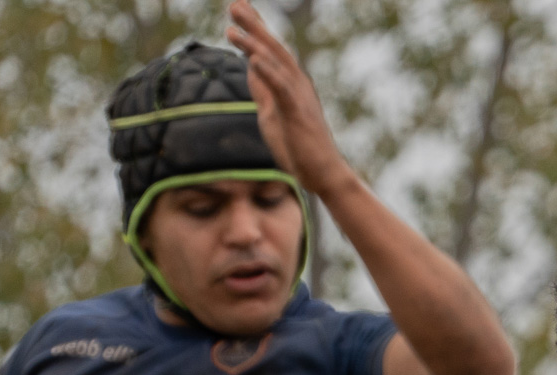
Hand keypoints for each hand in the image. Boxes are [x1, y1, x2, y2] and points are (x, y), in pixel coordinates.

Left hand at [225, 1, 353, 194]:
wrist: (323, 175)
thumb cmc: (299, 148)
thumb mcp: (272, 113)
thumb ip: (262, 89)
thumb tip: (249, 67)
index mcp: (290, 84)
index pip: (271, 50)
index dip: (256, 27)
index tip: (240, 6)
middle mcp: (297, 84)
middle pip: (273, 48)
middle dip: (253, 26)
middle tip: (234, 4)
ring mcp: (299, 98)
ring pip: (276, 64)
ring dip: (254, 44)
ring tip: (232, 28)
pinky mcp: (297, 115)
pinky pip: (282, 89)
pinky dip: (268, 72)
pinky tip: (253, 59)